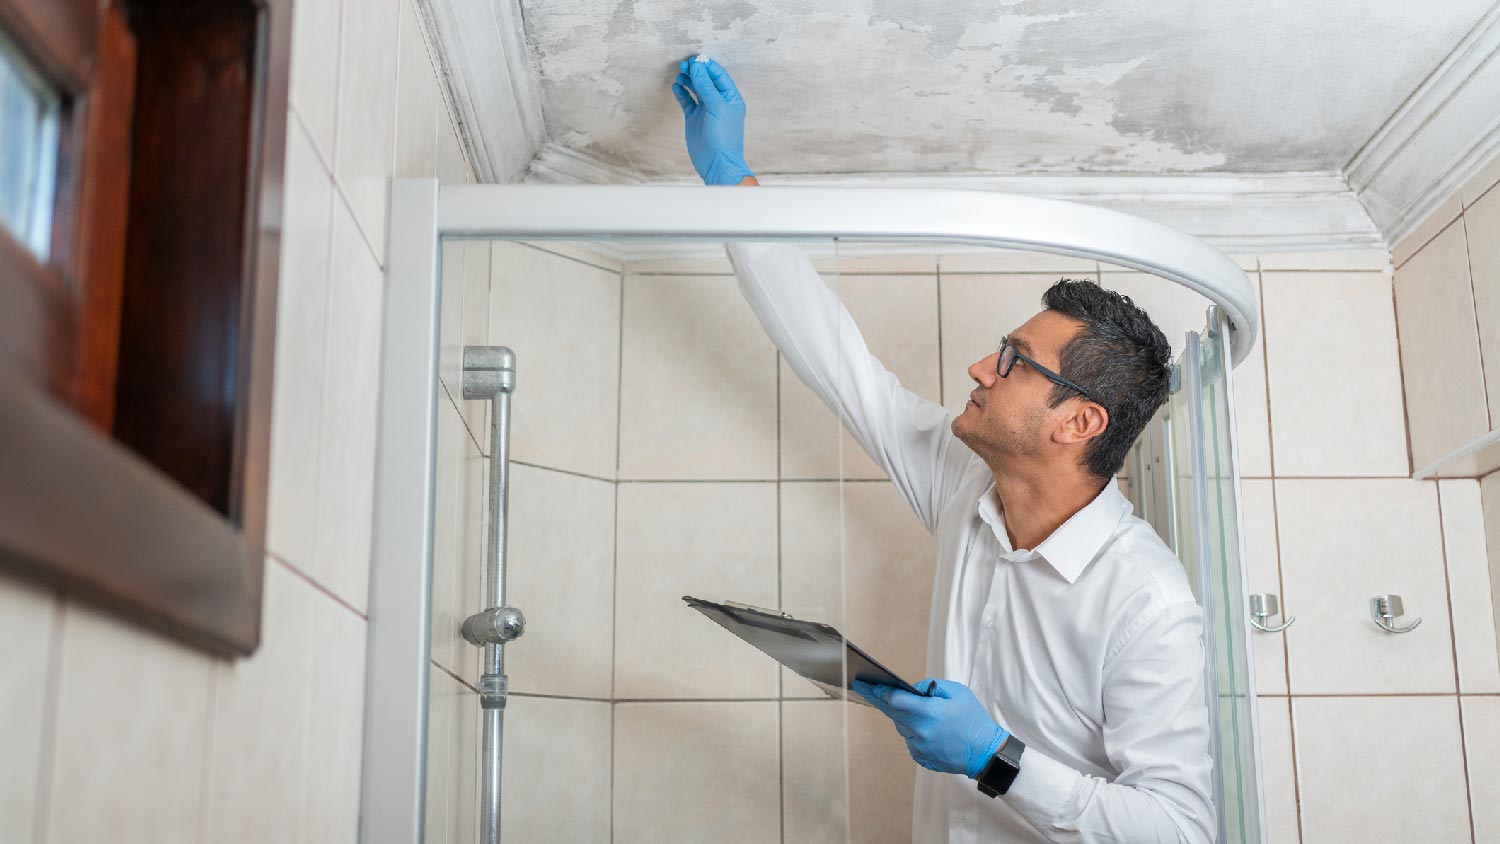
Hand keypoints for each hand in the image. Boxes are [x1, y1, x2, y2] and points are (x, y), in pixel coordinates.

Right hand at [672, 57, 754, 185]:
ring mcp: (706, 110)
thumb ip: (706, 86)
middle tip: (683, 64)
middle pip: (706, 80)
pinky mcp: (694, 118)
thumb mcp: (716, 108)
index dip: (706, 66)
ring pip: (696, 89)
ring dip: (688, 80)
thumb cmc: (723, 137)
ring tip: (679, 74)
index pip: (718, 75)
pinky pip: (687, 101)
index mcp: (731, 97)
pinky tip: (676, 86)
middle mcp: (719, 102)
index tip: (694, 59)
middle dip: (695, 71)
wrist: (717, 163)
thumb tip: (697, 66)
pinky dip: (682, 92)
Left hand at [854, 678, 1009, 778]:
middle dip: (877, 699)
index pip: (895, 700)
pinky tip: (927, 728)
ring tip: (917, 710)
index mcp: (929, 713)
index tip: (866, 683)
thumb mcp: (958, 693)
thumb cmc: (974, 720)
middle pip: (892, 712)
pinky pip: (908, 738)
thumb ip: (932, 686)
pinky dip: (912, 730)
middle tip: (863, 688)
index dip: (880, 690)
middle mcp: (920, 731)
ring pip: (900, 726)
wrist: (985, 753)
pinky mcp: (920, 757)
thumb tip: (912, 687)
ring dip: (902, 716)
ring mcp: (918, 746)